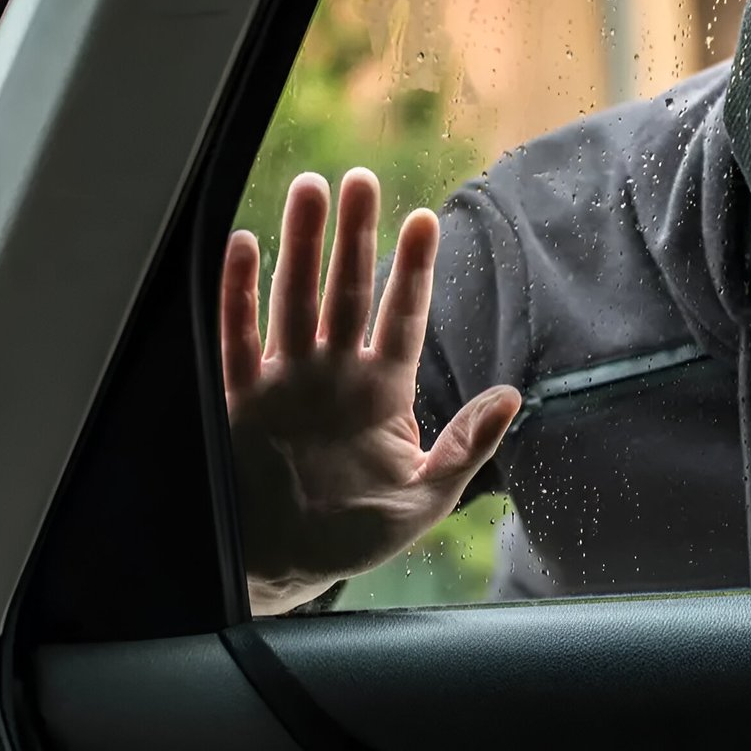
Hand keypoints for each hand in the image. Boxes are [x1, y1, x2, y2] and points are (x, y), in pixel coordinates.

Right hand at [220, 169, 520, 613]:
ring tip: (310, 189)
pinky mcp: (240, 401)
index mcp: (384, 392)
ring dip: (302, 246)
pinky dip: (239, 294)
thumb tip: (513, 397)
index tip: (425, 220)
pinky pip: (237, 338)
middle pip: (348, 291)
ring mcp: (286, 382)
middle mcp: (335, 375)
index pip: (403, 317)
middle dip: (355, 236)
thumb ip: (467, 447)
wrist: (287, 571)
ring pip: (295, 299)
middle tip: (361, 179)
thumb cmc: (356, 536)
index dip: (413, 270)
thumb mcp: (426, 497)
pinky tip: (243, 245)